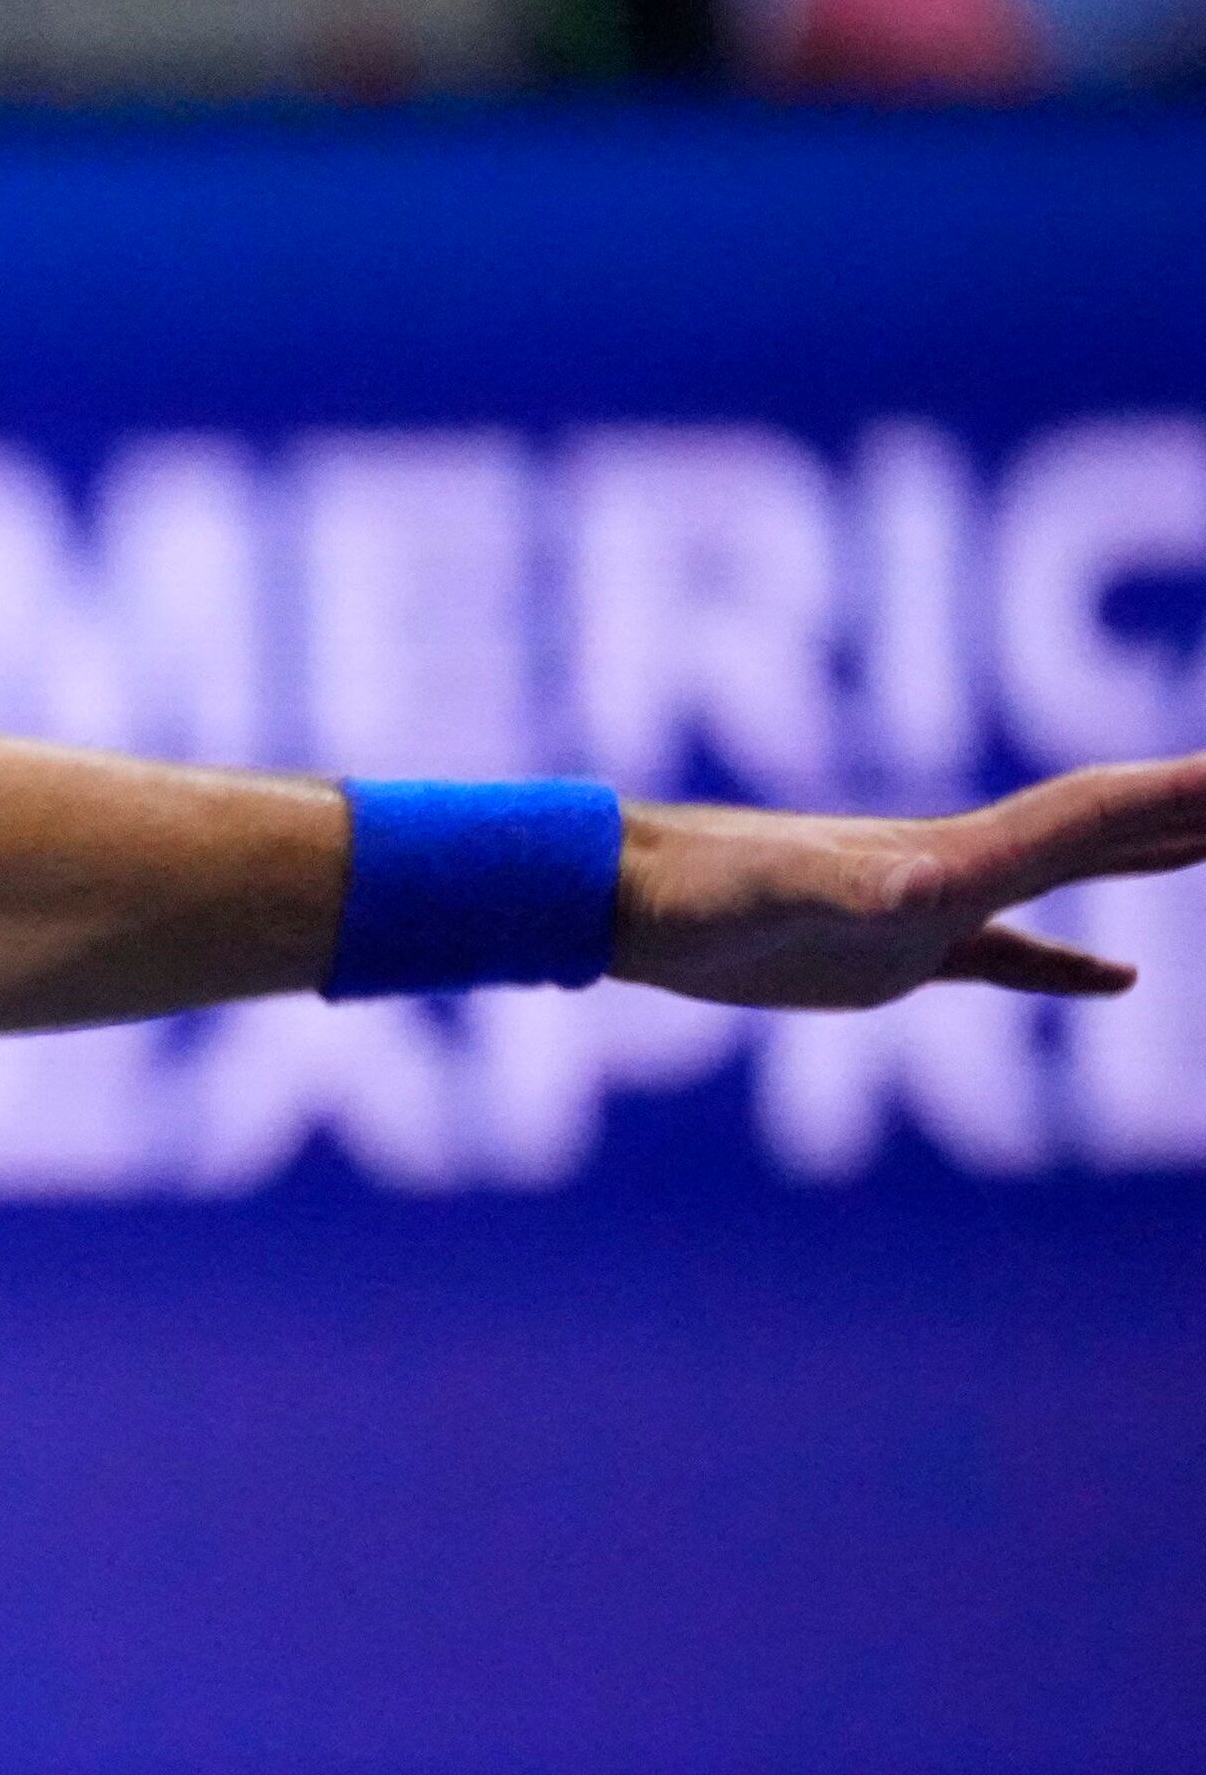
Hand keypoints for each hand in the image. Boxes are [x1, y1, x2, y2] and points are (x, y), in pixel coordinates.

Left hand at [619, 753, 1205, 1008]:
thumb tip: (929, 892)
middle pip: (1109, 827)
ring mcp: (930, 909)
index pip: (1099, 815)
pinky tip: (1117, 978)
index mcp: (955, 856)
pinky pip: (1009, 958)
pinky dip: (1068, 966)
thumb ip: (856, 891)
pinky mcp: (893, 956)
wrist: (626, 898)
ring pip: (1072, 875)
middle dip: (1194, 808)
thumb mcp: (779, 897)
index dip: (1187, 796)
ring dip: (1154, 855)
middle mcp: (958, 866)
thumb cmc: (694, 894)